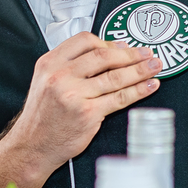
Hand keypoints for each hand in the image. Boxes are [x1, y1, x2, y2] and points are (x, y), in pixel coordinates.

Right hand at [0, 32, 160, 187]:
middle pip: (103, 56)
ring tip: (155, 66)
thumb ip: (70, 66)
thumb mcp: (45, 81)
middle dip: (131, 54)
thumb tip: (107, 52)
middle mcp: (60, 76)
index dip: (108, 42)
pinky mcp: (87, 114)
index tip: (124, 46)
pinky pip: (119, 98)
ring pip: (115, 77)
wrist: (32, 146)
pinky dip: (139, 90)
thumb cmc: (42, 116)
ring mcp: (74, 95)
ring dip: (140, 70)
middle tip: (147, 53)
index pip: (84, 41)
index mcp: (50, 64)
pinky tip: (149, 86)